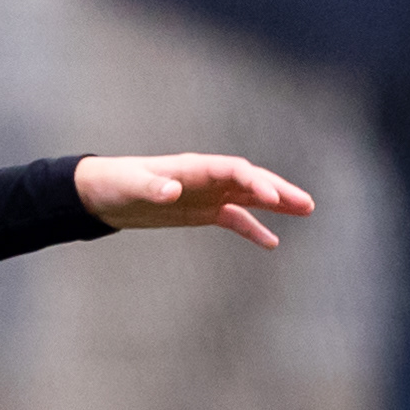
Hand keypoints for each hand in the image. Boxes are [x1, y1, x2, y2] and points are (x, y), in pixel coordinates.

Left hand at [73, 153, 313, 249]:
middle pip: (251, 180)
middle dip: (279, 191)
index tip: (274, 199)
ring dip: (277, 204)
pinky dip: (253, 229)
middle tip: (306, 204)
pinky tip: (272, 242)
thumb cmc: (116, 183)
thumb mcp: (131, 186)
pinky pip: (234, 218)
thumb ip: (153, 188)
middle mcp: (207, 178)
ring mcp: (207, 194)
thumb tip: (172, 191)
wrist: (103, 193)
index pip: (234, 170)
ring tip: (306, 211)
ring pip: (250, 197)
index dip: (255, 182)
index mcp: (195, 167)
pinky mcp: (202, 212)